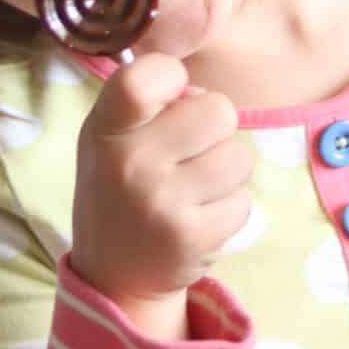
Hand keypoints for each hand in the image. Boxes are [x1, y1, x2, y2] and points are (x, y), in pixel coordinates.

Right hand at [69, 53, 254, 317]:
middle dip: (216, 128)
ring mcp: (160, 201)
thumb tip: (201, 81)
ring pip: (238, 157)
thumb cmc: (123, 186)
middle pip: (218, 110)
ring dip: (227, 171)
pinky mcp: (190, 237)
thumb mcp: (112, 136)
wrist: (113, 274)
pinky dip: (229, 208)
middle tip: (192, 151)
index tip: (169, 97)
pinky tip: (199, 218)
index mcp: (105, 128)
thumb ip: (148, 99)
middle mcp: (129, 162)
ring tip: (196, 188)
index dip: (172, 75)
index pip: (146, 74)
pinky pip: (243, 201)